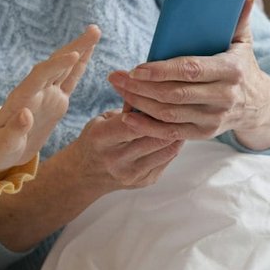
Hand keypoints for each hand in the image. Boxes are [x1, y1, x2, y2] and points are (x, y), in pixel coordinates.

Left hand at [0, 25, 99, 181]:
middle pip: (55, 64)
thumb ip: (14, 130)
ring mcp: (46, 95)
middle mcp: (35, 92)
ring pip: (64, 68)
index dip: (57, 65)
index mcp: (21, 99)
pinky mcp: (54, 102)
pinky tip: (88, 53)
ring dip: (79, 50)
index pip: (40, 76)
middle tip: (94, 30)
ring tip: (95, 32)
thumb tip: (25, 114)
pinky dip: (79, 66)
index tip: (74, 54)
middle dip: (74, 47)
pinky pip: (69, 81)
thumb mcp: (3, 145)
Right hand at [58, 109, 183, 197]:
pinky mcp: (144, 181)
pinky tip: (175, 133)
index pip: (133, 124)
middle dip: (170, 121)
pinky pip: (168, 159)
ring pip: (167, 149)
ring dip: (177, 133)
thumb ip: (126, 108)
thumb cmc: (95, 139)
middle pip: (154, 138)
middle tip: (181, 106)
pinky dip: (174, 144)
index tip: (163, 99)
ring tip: (182, 118)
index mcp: (100, 139)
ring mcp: (131, 174)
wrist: (87, 175)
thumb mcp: (102, 119)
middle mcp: (115, 159)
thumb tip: (152, 89)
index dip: (151, 111)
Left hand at [106, 0, 269, 150]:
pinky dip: (148, 127)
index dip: (161, 70)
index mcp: (231, 71)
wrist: (257, 105)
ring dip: (140, 103)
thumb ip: (239, 19)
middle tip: (116, 77)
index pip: (190, 70)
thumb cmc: (242, 66)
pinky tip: (129, 116)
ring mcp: (213, 119)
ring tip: (120, 90)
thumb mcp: (243, 42)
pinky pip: (171, 133)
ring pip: (169, 114)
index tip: (136, 67)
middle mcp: (223, 97)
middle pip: (174, 94)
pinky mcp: (205, 133)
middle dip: (141, 86)